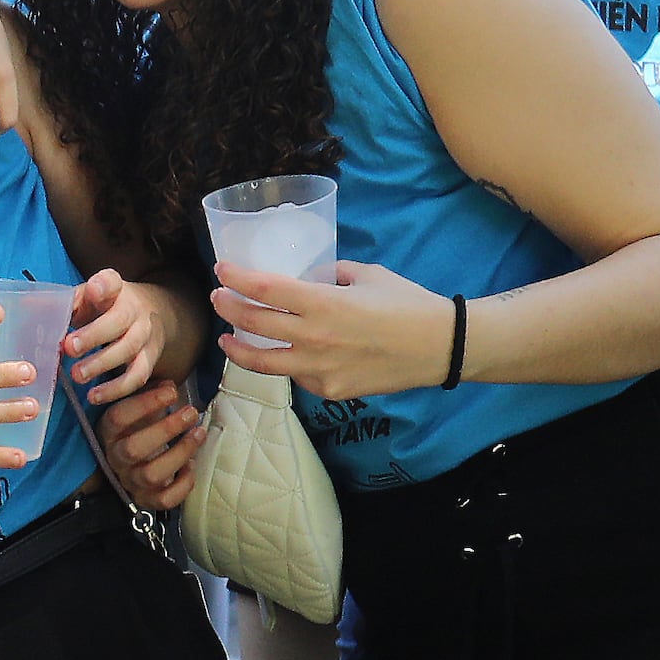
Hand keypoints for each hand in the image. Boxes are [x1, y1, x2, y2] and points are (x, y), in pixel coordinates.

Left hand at [60, 267, 176, 404]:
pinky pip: (137, 376)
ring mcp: (144, 335)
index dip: (104, 286)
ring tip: (77, 376)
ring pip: (128, 349)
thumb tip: (27, 308)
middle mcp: (134, 310)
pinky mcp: (149, 359)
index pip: (112, 282)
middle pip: (119, 321)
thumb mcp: (87, 299)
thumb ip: (64, 304)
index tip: (93, 290)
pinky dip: (116, 389)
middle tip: (69, 348)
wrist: (148, 314)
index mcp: (115, 290)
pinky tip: (94, 396)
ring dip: (101, 364)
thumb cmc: (105, 308)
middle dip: (94, 335)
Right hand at [91, 374, 207, 514]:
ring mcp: (130, 481)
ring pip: (151, 475)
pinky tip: (191, 467)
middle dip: (166, 429)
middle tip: (190, 413)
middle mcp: (115, 459)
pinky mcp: (146, 499)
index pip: (118, 418)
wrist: (138, 457)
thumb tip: (169, 386)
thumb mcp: (143, 405)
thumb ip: (153, 393)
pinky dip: (182, 485)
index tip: (172, 391)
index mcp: (109, 432)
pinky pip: (164, 500)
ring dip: (179, 453)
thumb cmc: (142, 426)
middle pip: (134, 449)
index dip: (146, 403)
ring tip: (198, 434)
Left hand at [213, 256, 453, 403]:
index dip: (237, 279)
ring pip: (263, 361)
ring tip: (226, 338)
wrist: (440, 347)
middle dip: (228, 308)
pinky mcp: (329, 389)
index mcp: (322, 303)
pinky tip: (282, 354)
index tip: (221, 270)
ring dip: (238, 348)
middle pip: (254, 324)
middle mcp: (313, 338)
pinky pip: (296, 375)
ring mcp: (318, 369)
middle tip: (218, 298)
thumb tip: (314, 276)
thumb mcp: (368, 275)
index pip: (264, 290)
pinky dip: (285, 362)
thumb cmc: (407, 304)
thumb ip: (333, 274)